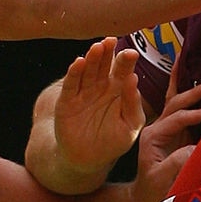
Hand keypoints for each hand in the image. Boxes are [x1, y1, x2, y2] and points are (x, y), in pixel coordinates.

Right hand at [53, 37, 145, 173]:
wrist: (88, 160)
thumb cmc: (113, 141)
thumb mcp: (130, 125)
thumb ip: (133, 103)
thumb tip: (134, 79)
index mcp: (118, 89)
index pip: (123, 71)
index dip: (126, 61)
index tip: (131, 53)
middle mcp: (100, 86)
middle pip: (104, 65)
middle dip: (108, 53)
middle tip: (111, 41)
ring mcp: (83, 92)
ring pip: (87, 70)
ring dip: (92, 58)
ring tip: (98, 47)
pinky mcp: (67, 102)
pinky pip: (71, 85)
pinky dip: (74, 73)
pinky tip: (79, 62)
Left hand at [131, 79, 200, 201]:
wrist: (146, 199)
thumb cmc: (153, 191)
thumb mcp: (162, 178)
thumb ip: (177, 162)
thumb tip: (198, 147)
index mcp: (152, 136)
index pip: (177, 118)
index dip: (198, 114)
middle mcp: (157, 128)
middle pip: (175, 103)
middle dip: (194, 93)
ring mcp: (166, 129)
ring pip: (177, 102)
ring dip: (190, 89)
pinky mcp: (176, 134)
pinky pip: (182, 111)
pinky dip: (189, 97)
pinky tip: (195, 85)